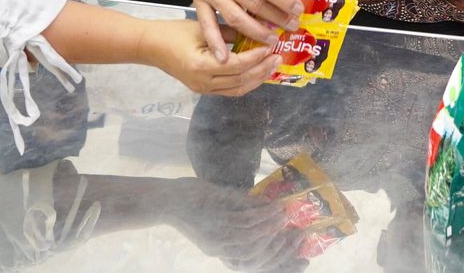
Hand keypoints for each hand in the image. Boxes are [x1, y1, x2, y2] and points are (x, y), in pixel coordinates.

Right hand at [139, 18, 278, 96]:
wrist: (151, 46)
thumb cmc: (174, 32)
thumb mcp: (204, 28)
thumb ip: (230, 32)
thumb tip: (256, 31)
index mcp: (202, 66)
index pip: (238, 65)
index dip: (257, 56)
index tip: (271, 45)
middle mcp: (204, 82)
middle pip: (241, 80)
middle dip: (262, 69)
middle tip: (278, 57)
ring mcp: (203, 89)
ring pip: (237, 89)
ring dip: (257, 79)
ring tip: (272, 66)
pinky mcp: (203, 89)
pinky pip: (230, 90)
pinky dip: (245, 82)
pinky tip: (256, 72)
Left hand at [163, 180, 308, 271]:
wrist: (165, 200)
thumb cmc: (191, 205)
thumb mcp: (215, 218)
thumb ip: (239, 215)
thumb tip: (266, 209)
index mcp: (220, 251)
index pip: (252, 262)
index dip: (275, 260)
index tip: (296, 255)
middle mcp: (219, 248)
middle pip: (255, 254)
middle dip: (279, 246)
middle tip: (297, 235)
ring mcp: (218, 233)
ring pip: (252, 236)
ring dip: (273, 226)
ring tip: (286, 216)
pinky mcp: (216, 217)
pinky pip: (245, 219)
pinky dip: (263, 214)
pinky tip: (274, 206)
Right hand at [186, 0, 301, 61]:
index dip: (284, 1)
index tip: (297, 9)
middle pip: (254, 5)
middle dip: (276, 18)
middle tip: (291, 26)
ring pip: (235, 18)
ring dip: (255, 32)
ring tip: (271, 39)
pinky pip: (207, 24)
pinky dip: (215, 42)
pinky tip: (225, 56)